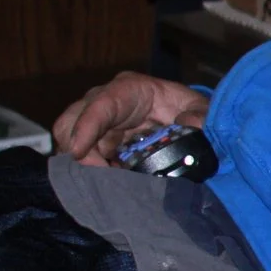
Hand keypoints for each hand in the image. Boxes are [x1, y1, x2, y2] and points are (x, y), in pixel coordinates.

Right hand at [52, 72, 209, 165]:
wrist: (183, 119)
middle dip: (77, 150)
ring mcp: (97, 123)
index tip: (79, 152)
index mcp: (128, 89)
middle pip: (71, 121)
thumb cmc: (186, 108)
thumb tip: (192, 124)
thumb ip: (201, 115)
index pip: (100, 104)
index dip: (86, 127)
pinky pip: (80, 157)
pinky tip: (108, 181)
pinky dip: (89, 170)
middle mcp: (104, 102)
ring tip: (106, 180)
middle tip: (99, 175)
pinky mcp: (96, 142)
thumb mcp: (200, 109)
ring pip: (69, 140)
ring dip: (82, 163)